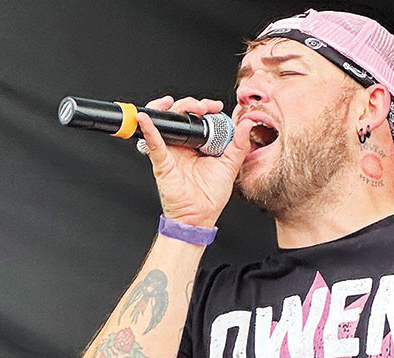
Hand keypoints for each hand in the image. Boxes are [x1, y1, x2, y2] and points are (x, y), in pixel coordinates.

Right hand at [136, 96, 252, 227]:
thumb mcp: (230, 166)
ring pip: (165, 123)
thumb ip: (239, 145)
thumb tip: (247, 124)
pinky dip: (149, 130)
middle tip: (204, 107)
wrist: (199, 217)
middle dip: (190, 104)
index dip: (204, 108)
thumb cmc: (211, 196)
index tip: (215, 106)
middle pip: (180, 115)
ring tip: (181, 105)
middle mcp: (183, 145)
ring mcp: (171, 152)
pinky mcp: (162, 162)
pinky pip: (153, 144)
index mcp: (198, 145)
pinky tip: (146, 119)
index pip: (198, 119)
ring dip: (171, 109)